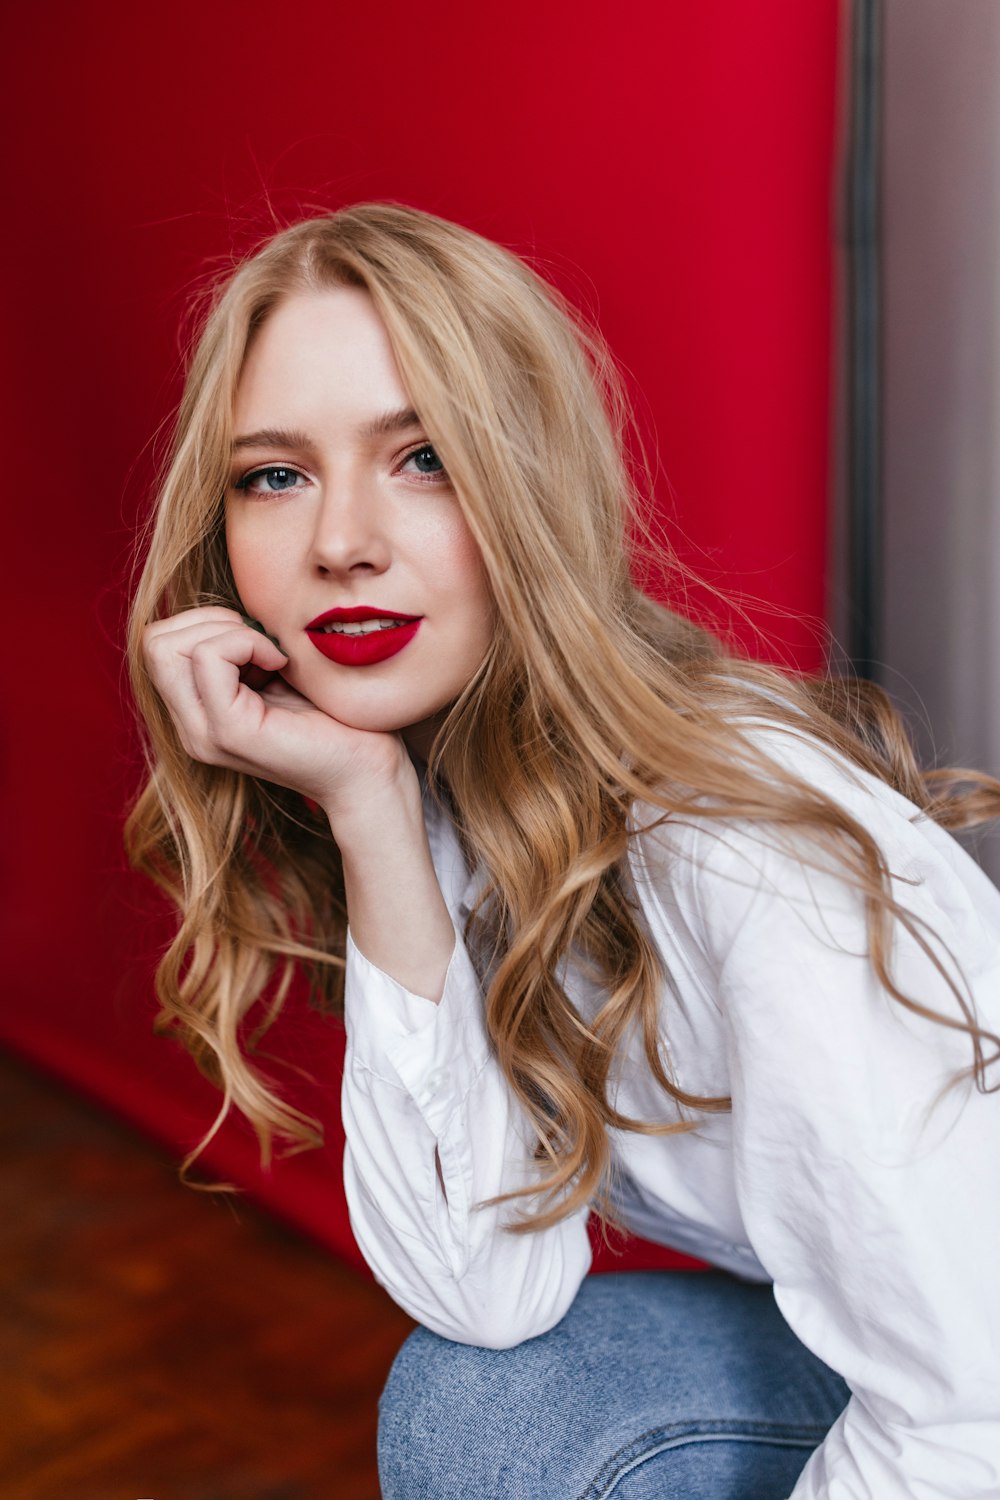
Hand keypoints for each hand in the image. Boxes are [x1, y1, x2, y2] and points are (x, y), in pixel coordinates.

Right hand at [142, 607, 412, 811]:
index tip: (257, 639)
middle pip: (154, 642)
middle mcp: (190, 727)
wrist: (367, 768)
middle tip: (262, 643)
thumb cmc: (333, 716)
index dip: (204, 623)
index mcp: (197, 713)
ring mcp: (204, 734)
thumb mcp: (274, 671)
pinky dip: (247, 642)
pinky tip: (281, 664)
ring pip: (168, 647)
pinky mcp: (229, 732)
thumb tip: (222, 610)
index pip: (157, 643)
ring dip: (227, 631)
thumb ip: (239, 648)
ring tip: (271, 655)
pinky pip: (209, 657)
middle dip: (209, 621)